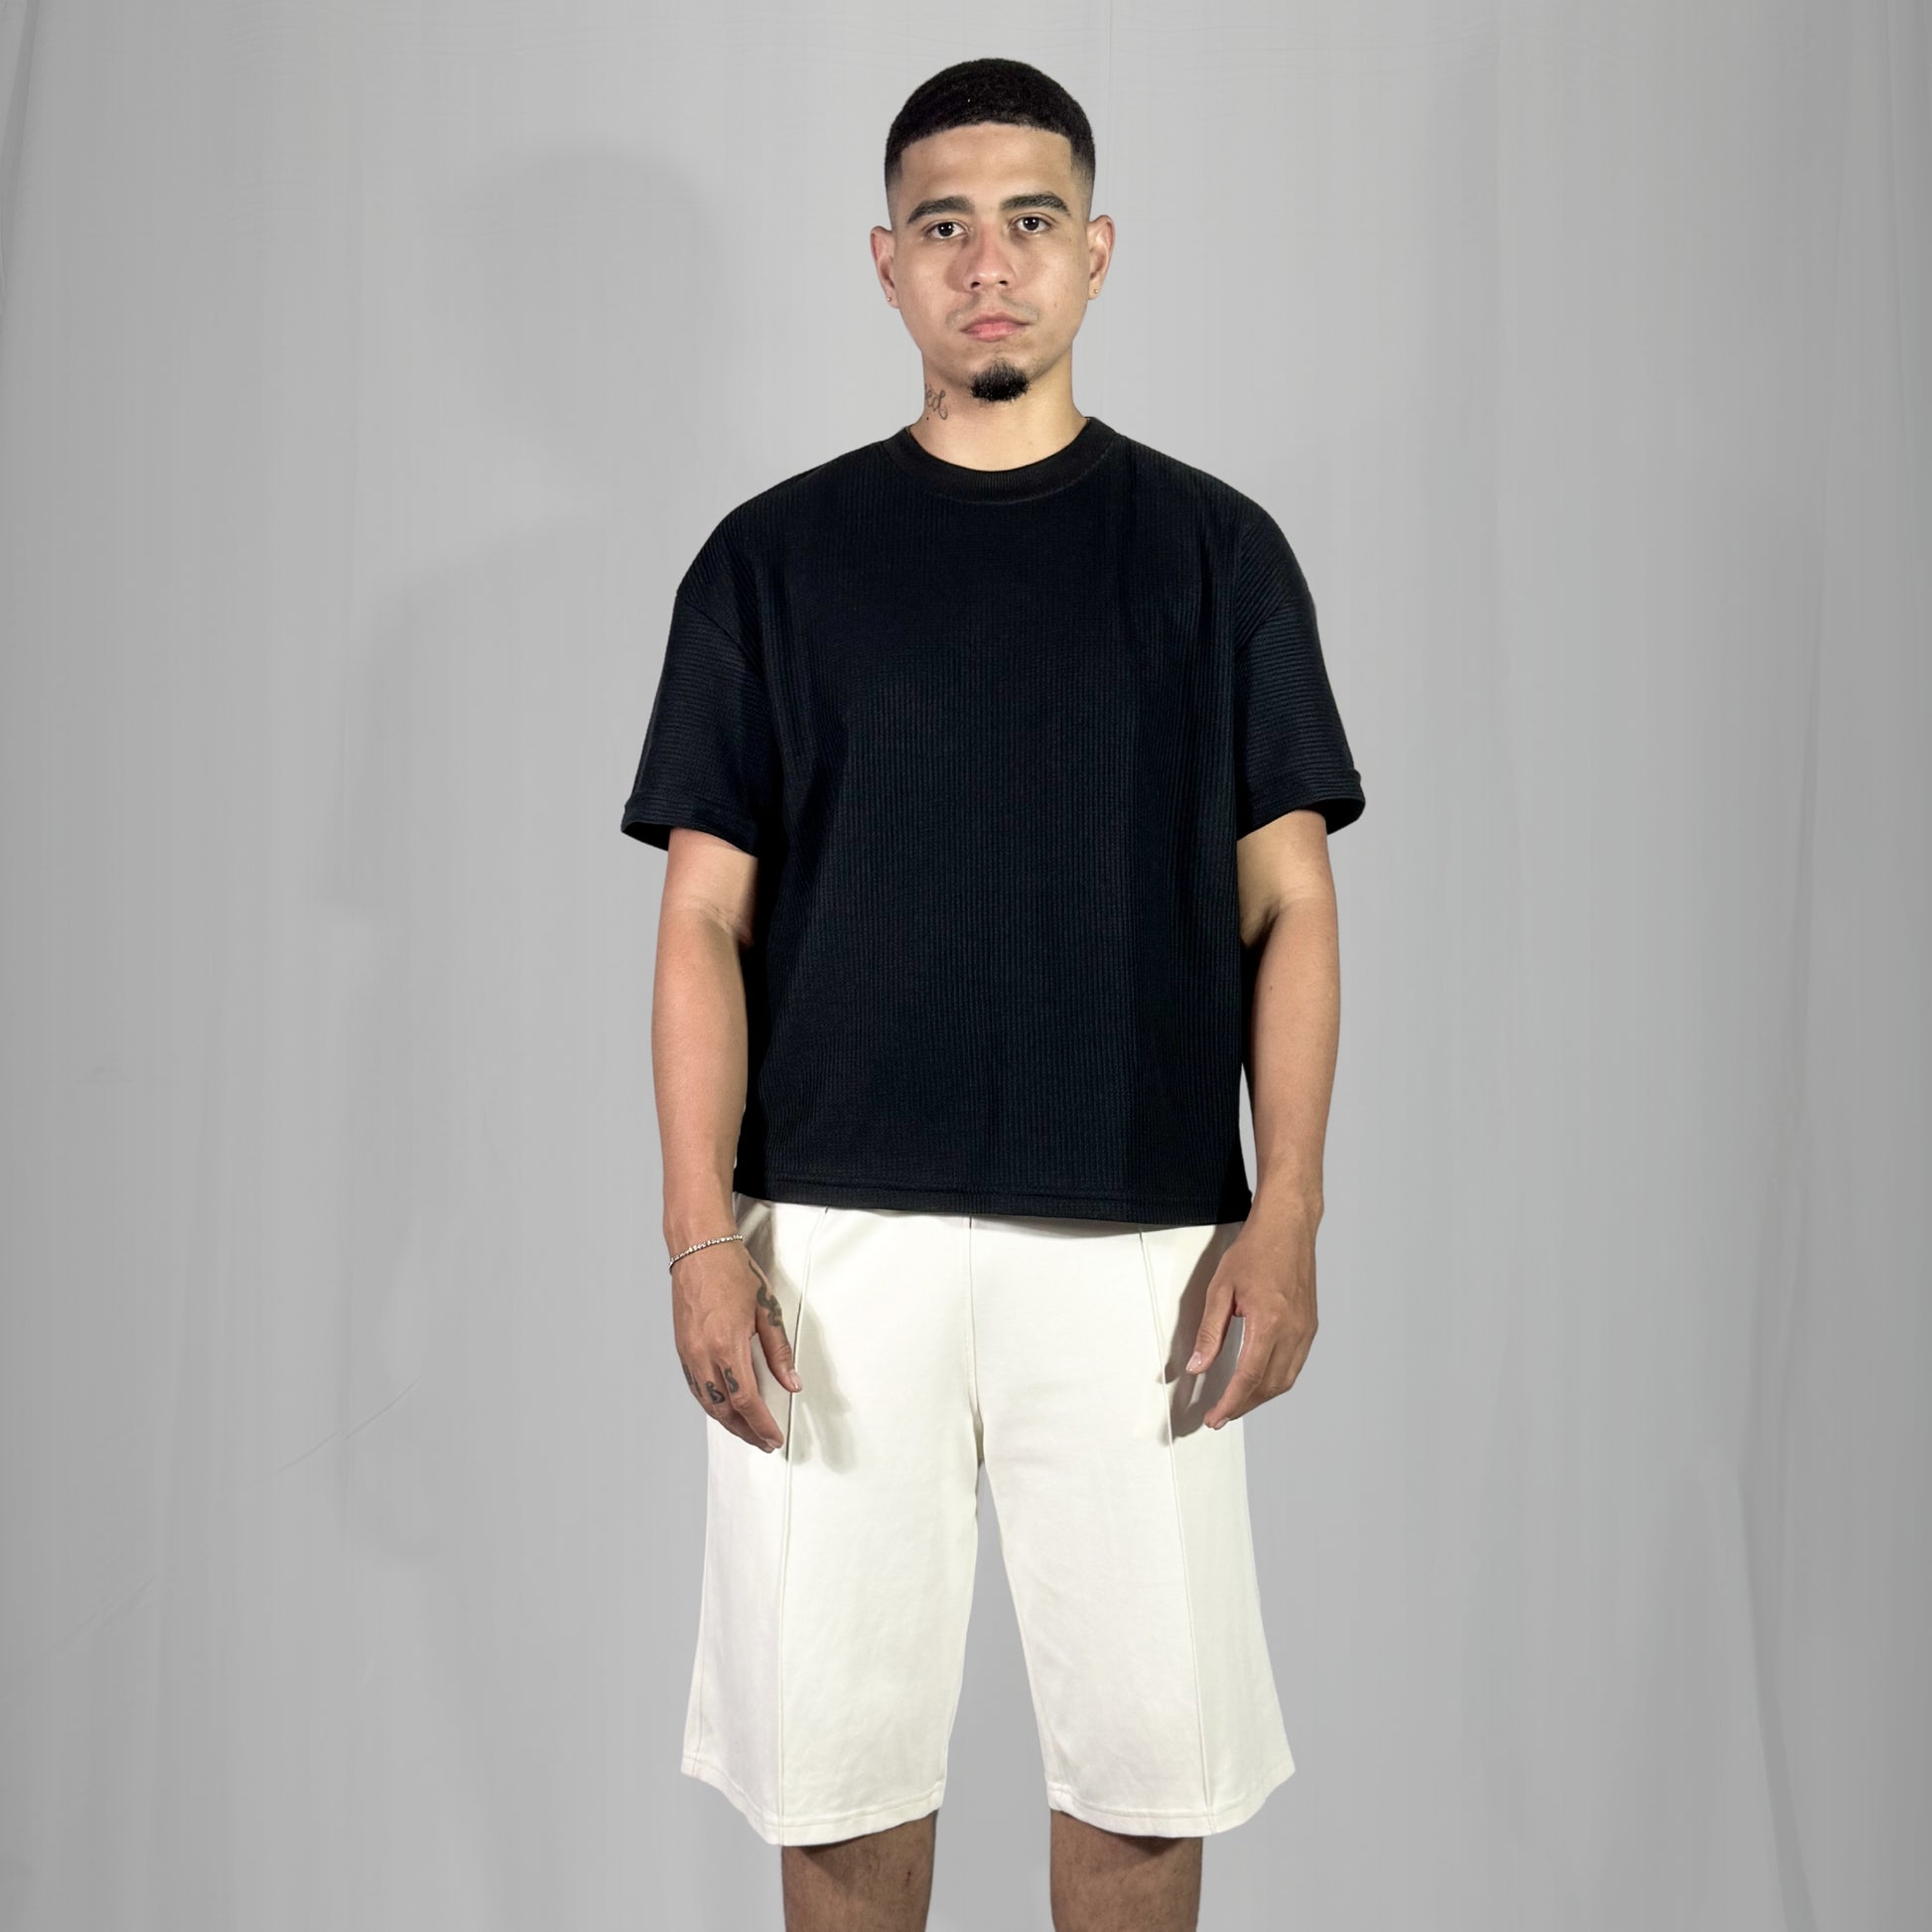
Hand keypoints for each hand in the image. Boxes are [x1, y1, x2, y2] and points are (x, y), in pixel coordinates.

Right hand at [671, 1238, 801, 1451]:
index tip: (774, 1437)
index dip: (762, 1424)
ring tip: (747, 1431)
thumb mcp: (766, 1309)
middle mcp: (703, 1354)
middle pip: (724, 1409)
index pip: (746, 1400)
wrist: (700, 1249)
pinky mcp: (681, 1348)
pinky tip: (723, 1408)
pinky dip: (711, 1404)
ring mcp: (688, 1353)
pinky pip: (696, 1387)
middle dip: (746, 1431)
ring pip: (707, 1402)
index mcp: (727, 1345)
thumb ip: (779, 1351)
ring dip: (728, 1422)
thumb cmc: (733, 1272)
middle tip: (764, 1442)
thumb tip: (791, 1383)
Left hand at [1187, 1211, 1318, 1427]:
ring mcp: (1305, 1330)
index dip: (1230, 1403)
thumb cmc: (1256, 1251)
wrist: (1287, 1228)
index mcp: (1270, 1322)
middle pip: (1268, 1385)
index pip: (1248, 1378)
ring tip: (1236, 1402)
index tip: (1215, 1417)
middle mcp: (1293, 1331)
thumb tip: (1198, 1365)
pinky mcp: (1309, 1327)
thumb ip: (1210, 1331)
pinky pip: (1294, 1365)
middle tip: (1220, 1415)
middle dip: (1243, 1406)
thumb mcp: (1221, 1288)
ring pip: (1284, 1380)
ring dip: (1259, 1397)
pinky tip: (1259, 1380)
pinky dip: (1275, 1380)